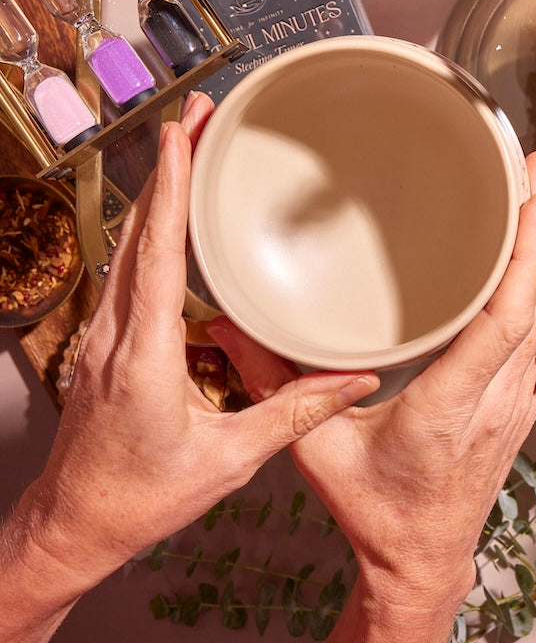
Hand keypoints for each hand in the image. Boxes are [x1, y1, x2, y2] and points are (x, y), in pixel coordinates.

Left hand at [15, 93, 379, 596]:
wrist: (72, 527)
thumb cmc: (139, 500)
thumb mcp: (229, 460)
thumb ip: (296, 413)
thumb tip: (357, 379)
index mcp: (144, 356)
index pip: (157, 254)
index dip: (169, 190)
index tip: (181, 136)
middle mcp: (116, 334)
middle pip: (140, 231)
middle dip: (170, 167)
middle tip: (202, 115)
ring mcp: (105, 336)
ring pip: (130, 245)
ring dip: (159, 193)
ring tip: (192, 146)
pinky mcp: (107, 343)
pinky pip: (128, 270)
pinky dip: (153, 228)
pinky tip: (174, 216)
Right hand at [212, 150, 535, 605]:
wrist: (422, 561)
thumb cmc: (375, 512)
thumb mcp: (317, 454)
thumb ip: (277, 388)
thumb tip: (234, 328)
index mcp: (450, 406)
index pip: (503, 322)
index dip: (524, 258)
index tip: (528, 201)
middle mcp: (497, 399)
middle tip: (533, 165)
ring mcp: (519, 400)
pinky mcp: (524, 401)